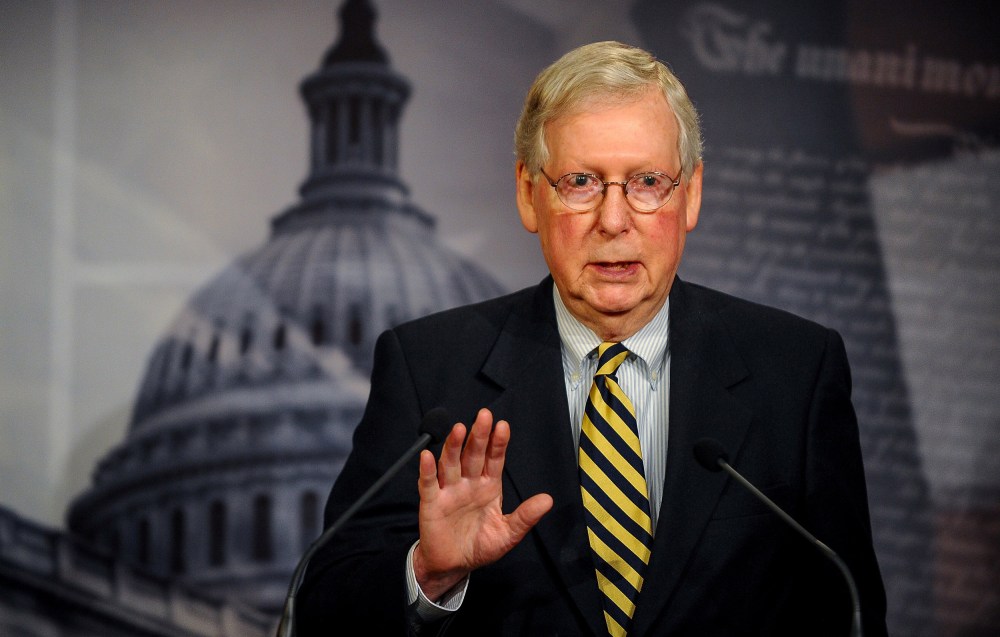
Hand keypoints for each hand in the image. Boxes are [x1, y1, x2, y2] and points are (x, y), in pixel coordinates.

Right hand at [413, 408, 552, 600]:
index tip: (503, 426)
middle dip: (479, 436)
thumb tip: (548, 500)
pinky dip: (427, 470)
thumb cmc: (480, 546)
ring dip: (454, 446)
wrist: (453, 566)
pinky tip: (428, 456)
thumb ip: (525, 516)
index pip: (494, 459)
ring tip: (459, 428)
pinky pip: (428, 484)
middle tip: (484, 416)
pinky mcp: (431, 503)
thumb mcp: (508, 534)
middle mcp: (468, 483)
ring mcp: (449, 491)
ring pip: (451, 463)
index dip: (498, 443)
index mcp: (488, 487)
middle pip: (473, 455)